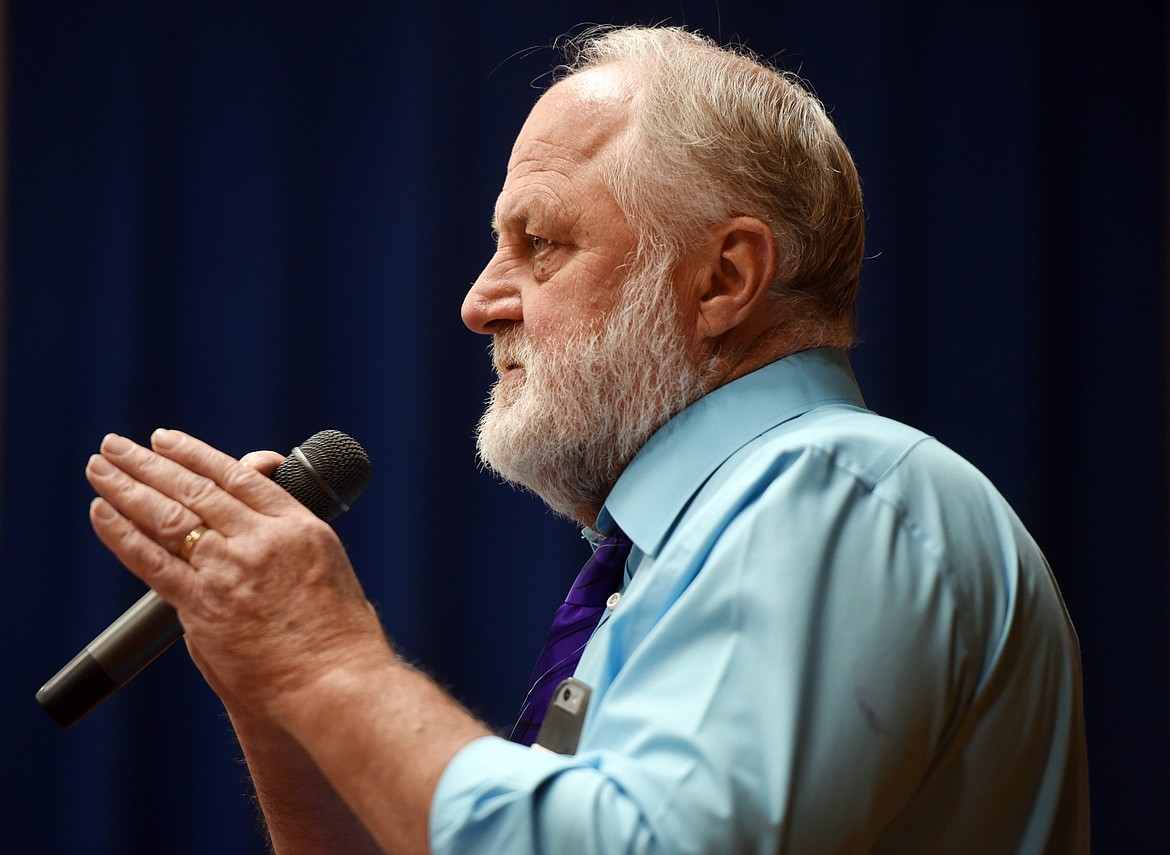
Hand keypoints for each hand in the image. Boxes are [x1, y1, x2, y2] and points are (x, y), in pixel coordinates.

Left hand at [85, 429, 388, 723]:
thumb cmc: (342, 640)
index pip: (239, 477)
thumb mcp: (330, 573)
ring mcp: (230, 569)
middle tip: (117, 444)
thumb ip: (287, 549)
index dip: (197, 454)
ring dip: (127, 485)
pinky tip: (101, 511)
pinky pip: (152, 560)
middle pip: (195, 488)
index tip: (167, 440)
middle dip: (150, 463)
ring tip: (99, 465)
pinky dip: (122, 533)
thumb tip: (249, 543)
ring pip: (168, 514)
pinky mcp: (203, 606)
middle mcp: (262, 539)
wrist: (338, 683)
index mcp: (299, 527)